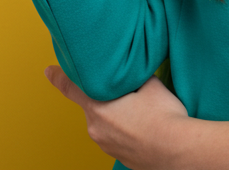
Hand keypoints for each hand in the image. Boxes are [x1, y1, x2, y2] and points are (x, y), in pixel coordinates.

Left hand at [46, 66, 190, 169]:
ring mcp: (106, 146)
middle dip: (107, 97)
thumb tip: (130, 71)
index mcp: (97, 107)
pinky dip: (125, 130)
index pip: (70, 88)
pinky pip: (116, 137)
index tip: (49, 71)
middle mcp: (96, 128)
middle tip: (130, 94)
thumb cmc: (163, 117)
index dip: (58, 77)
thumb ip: (132, 74)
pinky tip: (143, 127)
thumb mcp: (149, 83)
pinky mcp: (119, 157)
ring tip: (142, 114)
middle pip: (94, 105)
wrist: (179, 152)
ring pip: (106, 122)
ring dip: (118, 116)